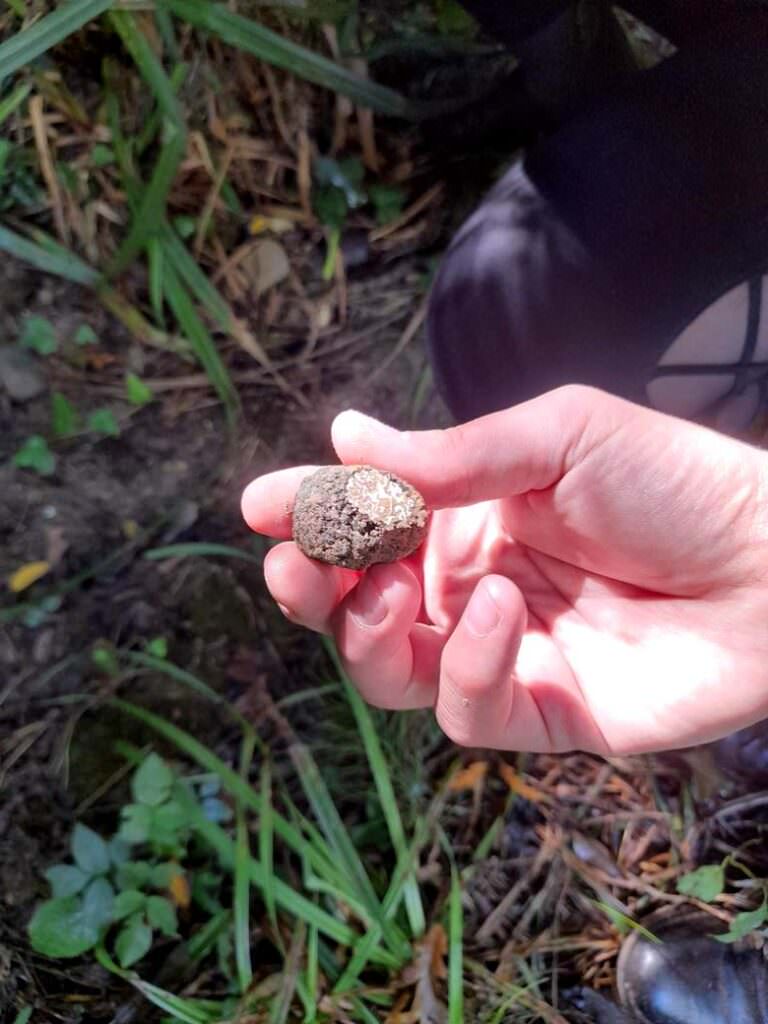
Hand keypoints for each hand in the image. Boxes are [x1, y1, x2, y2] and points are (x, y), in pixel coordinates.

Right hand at [241, 386, 767, 754]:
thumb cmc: (672, 480)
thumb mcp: (554, 439)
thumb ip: (446, 457)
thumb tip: (342, 436)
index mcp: (464, 519)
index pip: (363, 529)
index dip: (307, 519)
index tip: (260, 506)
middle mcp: (468, 589)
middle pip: (353, 610)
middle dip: (312, 588)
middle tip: (299, 562)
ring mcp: (501, 654)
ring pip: (388, 670)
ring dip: (371, 632)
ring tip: (400, 586)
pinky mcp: (541, 713)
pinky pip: (466, 709)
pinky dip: (469, 664)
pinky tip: (503, 613)